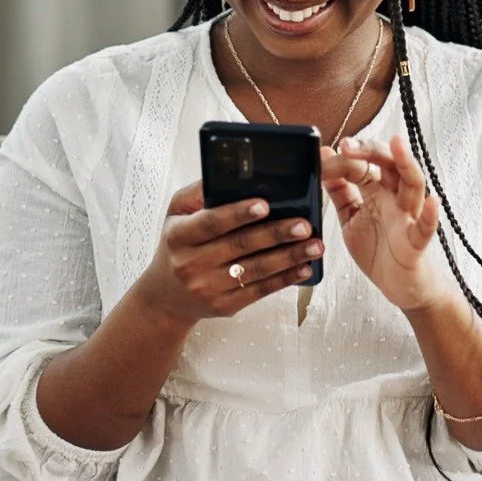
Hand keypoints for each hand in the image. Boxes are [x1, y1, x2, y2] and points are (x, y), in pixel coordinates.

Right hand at [136, 181, 323, 323]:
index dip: (238, 213)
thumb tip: (232, 174)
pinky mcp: (225, 306)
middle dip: (276, 234)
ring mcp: (208, 288)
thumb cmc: (178, 244)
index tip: (265, 204)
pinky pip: (260, 291)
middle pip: (240, 246)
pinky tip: (304, 267)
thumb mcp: (177, 214)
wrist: (166, 297)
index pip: (210, 222)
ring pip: (255, 270)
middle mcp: (190, 264)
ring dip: (289, 257)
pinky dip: (285, 279)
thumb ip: (199, 192)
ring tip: (315, 245)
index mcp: (179, 236)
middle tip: (304, 224)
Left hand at [321, 135, 451, 312]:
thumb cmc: (379, 249)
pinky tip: (432, 201)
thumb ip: (339, 190)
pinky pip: (425, 227)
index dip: (343, 160)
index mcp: (377, 192)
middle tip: (349, 144)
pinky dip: (430, 215)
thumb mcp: (350, 216)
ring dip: (406, 164)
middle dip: (370, 150)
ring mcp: (408, 218)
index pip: (362, 166)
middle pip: (389, 165)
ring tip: (397, 146)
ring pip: (413, 185)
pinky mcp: (416, 242)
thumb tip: (326, 157)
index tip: (321, 156)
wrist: (398, 285)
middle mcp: (395, 199)